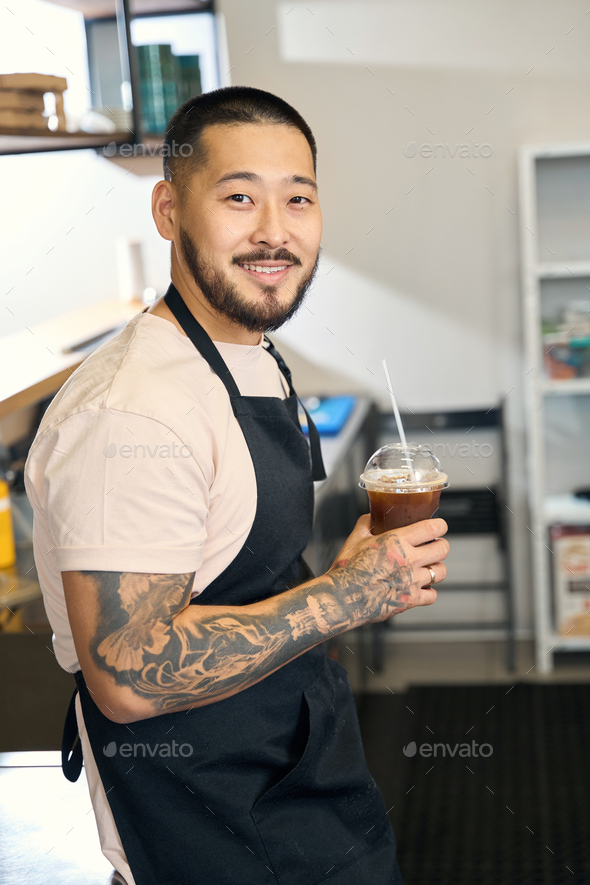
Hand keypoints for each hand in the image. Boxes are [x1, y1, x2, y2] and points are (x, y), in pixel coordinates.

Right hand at [328, 514, 448, 624]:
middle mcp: (408, 560)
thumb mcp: (355, 539)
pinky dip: (428, 592)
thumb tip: (372, 516)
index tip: (439, 527)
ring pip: (441, 572)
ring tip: (427, 567)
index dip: (440, 526)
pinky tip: (419, 587)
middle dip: (440, 546)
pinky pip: (433, 595)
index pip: (433, 528)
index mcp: (396, 541)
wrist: (342, 597)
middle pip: (443, 549)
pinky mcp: (410, 600)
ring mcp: (412, 581)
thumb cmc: (346, 569)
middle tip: (434, 547)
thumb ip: (366, 524)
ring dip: (436, 568)